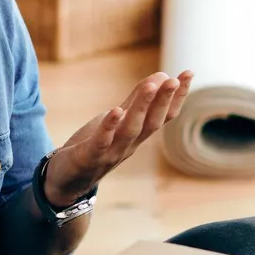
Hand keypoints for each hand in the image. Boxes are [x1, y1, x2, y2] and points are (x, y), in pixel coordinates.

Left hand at [43, 70, 192, 206]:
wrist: (66, 182)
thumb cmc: (93, 148)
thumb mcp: (116, 120)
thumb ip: (136, 101)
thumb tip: (160, 75)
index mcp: (137, 136)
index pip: (163, 116)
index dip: (177, 96)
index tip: (188, 73)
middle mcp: (129, 146)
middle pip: (152, 123)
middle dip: (164, 101)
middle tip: (174, 79)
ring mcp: (110, 153)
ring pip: (131, 130)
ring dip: (141, 108)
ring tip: (151, 86)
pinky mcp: (89, 157)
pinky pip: (102, 142)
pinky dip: (109, 127)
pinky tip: (116, 110)